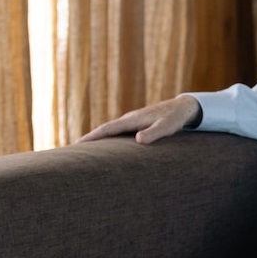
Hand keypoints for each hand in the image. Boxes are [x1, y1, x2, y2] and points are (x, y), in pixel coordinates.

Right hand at [79, 95, 201, 144]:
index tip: (78, 144)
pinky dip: (109, 136)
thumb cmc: (175, 119)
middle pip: (105, 129)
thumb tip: (138, 140)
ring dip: (99, 137)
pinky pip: (119, 130)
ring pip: (112, 129)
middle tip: (73, 149)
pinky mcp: (137, 123)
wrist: (183, 107)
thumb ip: (153, 133)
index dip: (93, 136)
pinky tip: (108, 145)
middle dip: (90, 138)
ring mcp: (132, 120)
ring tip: (86, 149)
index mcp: (132, 120)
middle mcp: (129, 119)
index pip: (108, 128)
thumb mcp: (166, 128)